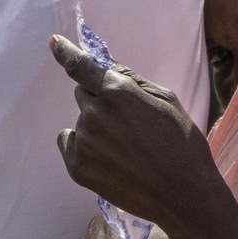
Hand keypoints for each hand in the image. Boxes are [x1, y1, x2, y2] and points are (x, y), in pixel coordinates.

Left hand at [49, 35, 222, 238]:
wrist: (183, 195)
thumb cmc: (182, 144)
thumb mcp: (166, 101)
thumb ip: (132, 80)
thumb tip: (107, 65)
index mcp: (118, 92)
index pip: (82, 66)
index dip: (66, 52)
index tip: (54, 43)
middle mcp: (94, 113)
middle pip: (84, 95)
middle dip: (100, 101)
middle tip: (127, 123)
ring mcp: (84, 142)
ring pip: (81, 121)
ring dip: (96, 127)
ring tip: (125, 149)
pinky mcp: (77, 167)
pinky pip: (69, 142)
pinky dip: (83, 146)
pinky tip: (108, 159)